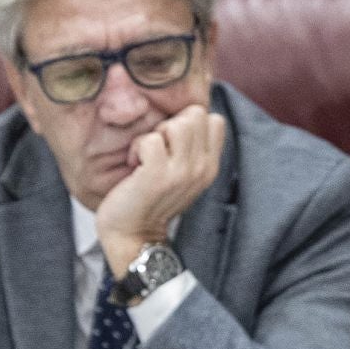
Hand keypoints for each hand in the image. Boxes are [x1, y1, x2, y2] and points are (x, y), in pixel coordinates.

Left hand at [95, 105, 226, 274]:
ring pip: (176, 123)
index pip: (214, 119)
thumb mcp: (182, 174)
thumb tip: (184, 114)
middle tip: (158, 149)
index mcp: (210, 166)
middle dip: (171, 125)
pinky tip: (135, 166)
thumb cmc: (151, 199)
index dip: (189, 122)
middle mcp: (202, 168)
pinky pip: (151, 139)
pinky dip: (137, 148)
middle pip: (195, 114)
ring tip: (147, 156)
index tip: (173, 143)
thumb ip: (190, 148)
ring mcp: (182, 172)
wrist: (134, 234)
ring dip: (155, 135)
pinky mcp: (158, 175)